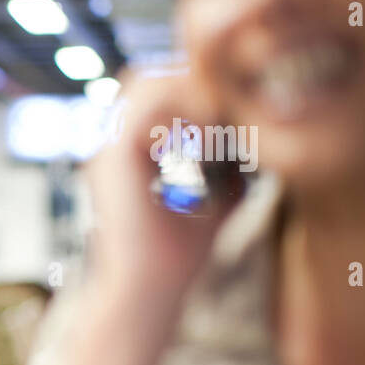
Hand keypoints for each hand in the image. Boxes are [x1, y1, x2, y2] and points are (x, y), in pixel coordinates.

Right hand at [85, 69, 239, 306]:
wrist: (150, 289)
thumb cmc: (178, 255)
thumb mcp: (215, 198)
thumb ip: (228, 168)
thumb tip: (258, 143)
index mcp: (130, 149)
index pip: (158, 88)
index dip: (196, 82)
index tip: (238, 97)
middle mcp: (112, 142)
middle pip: (149, 75)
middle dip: (193, 78)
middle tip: (236, 93)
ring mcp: (106, 146)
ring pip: (145, 82)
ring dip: (188, 88)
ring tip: (226, 110)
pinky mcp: (110, 157)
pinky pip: (144, 108)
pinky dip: (180, 111)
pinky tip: (212, 132)